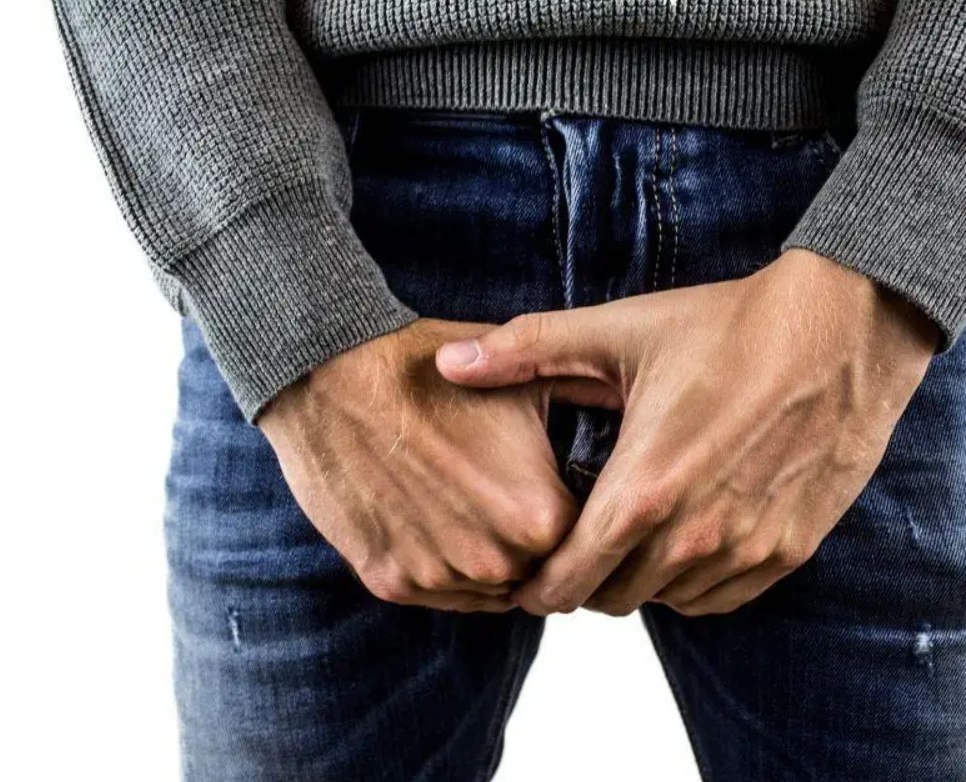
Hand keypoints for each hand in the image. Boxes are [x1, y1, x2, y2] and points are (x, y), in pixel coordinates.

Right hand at [258, 318, 577, 612]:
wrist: (331, 372)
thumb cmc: (434, 370)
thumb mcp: (530, 381)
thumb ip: (589, 414)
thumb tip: (633, 425)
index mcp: (542, 519)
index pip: (587, 542)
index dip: (576, 513)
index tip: (557, 486)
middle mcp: (495, 563)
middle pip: (536, 570)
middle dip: (531, 539)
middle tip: (507, 491)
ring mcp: (438, 577)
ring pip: (487, 586)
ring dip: (485, 556)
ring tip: (465, 498)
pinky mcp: (389, 582)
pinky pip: (436, 591)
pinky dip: (439, 561)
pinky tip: (429, 512)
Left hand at [436, 250, 938, 615]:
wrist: (844, 327)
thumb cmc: (729, 325)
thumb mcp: (621, 331)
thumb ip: (527, 351)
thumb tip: (449, 364)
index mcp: (642, 490)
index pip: (565, 583)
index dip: (535, 585)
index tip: (527, 571)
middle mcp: (694, 536)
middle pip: (611, 600)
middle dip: (584, 579)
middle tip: (577, 544)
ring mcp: (747, 548)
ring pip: (666, 601)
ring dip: (640, 578)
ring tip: (633, 533)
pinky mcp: (791, 550)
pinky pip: (722, 599)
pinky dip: (694, 581)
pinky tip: (687, 536)